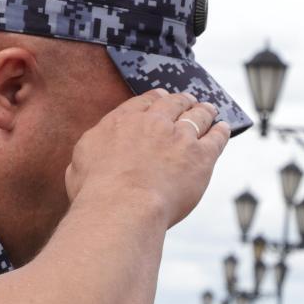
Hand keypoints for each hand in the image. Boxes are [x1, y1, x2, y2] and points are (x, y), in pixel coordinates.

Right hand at [65, 90, 230, 229]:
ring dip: (204, 111)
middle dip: (182, 100)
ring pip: (197, 116)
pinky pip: (216, 138)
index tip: (162, 98)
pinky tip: (224, 129)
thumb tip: (89, 155)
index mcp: (122, 121)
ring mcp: (179, 137)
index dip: (156, 99)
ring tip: (210, 110)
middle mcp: (153, 123)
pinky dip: (221, 132)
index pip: (144, 102)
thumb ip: (89, 153)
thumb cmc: (96, 192)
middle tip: (189, 100)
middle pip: (173, 104)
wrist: (123, 205)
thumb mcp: (78, 165)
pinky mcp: (200, 157)